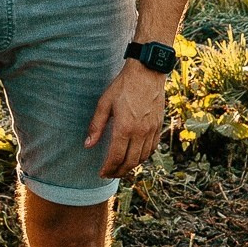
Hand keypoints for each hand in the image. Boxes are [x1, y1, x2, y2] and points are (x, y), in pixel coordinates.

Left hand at [85, 60, 168, 178]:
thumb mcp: (104, 103)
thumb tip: (88, 145)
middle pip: (130, 162)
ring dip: (131, 166)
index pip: (116, 157)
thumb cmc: (123, 86)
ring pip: (142, 157)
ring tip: (121, 167)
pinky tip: (136, 156)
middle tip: (110, 174)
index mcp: (124, 127)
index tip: (102, 173)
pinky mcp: (159, 126)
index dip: (108, 168)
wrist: (147, 72)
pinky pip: (152, 148)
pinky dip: (144, 157)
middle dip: (119, 172)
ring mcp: (152, 130)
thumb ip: (96, 126)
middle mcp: (140, 132)